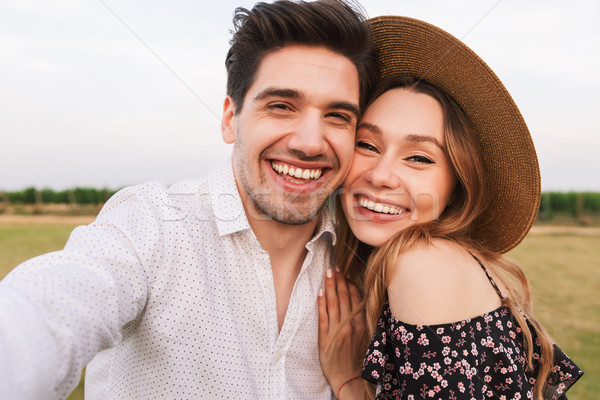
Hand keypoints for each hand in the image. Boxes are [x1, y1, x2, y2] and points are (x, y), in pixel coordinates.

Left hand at [318, 267, 365, 398]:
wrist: (349, 379)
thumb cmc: (358, 358)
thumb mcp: (367, 338)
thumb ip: (363, 320)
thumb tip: (361, 303)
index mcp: (361, 324)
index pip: (356, 298)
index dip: (350, 283)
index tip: (346, 272)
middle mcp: (350, 325)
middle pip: (344, 296)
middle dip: (339, 279)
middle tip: (335, 266)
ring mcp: (337, 330)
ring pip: (334, 302)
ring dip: (330, 286)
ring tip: (328, 272)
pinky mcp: (326, 337)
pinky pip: (323, 316)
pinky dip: (321, 302)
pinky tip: (320, 291)